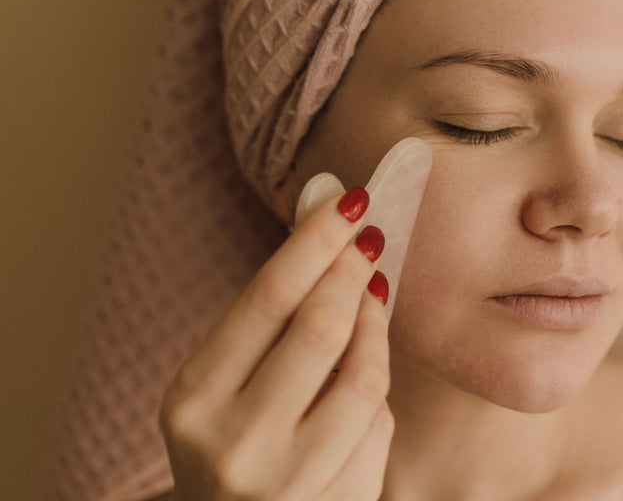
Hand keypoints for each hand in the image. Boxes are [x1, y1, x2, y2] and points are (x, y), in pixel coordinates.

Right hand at [158, 187, 392, 500]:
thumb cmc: (235, 440)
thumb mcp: (225, 384)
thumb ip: (271, 316)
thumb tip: (331, 214)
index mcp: (192, 399)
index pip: (267, 297)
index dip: (317, 240)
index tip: (352, 201)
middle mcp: (232, 443)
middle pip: (320, 329)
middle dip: (353, 274)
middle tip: (370, 242)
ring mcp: (285, 481)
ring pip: (364, 379)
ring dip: (377, 330)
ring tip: (372, 304)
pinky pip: (378, 427)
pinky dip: (377, 394)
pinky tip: (363, 381)